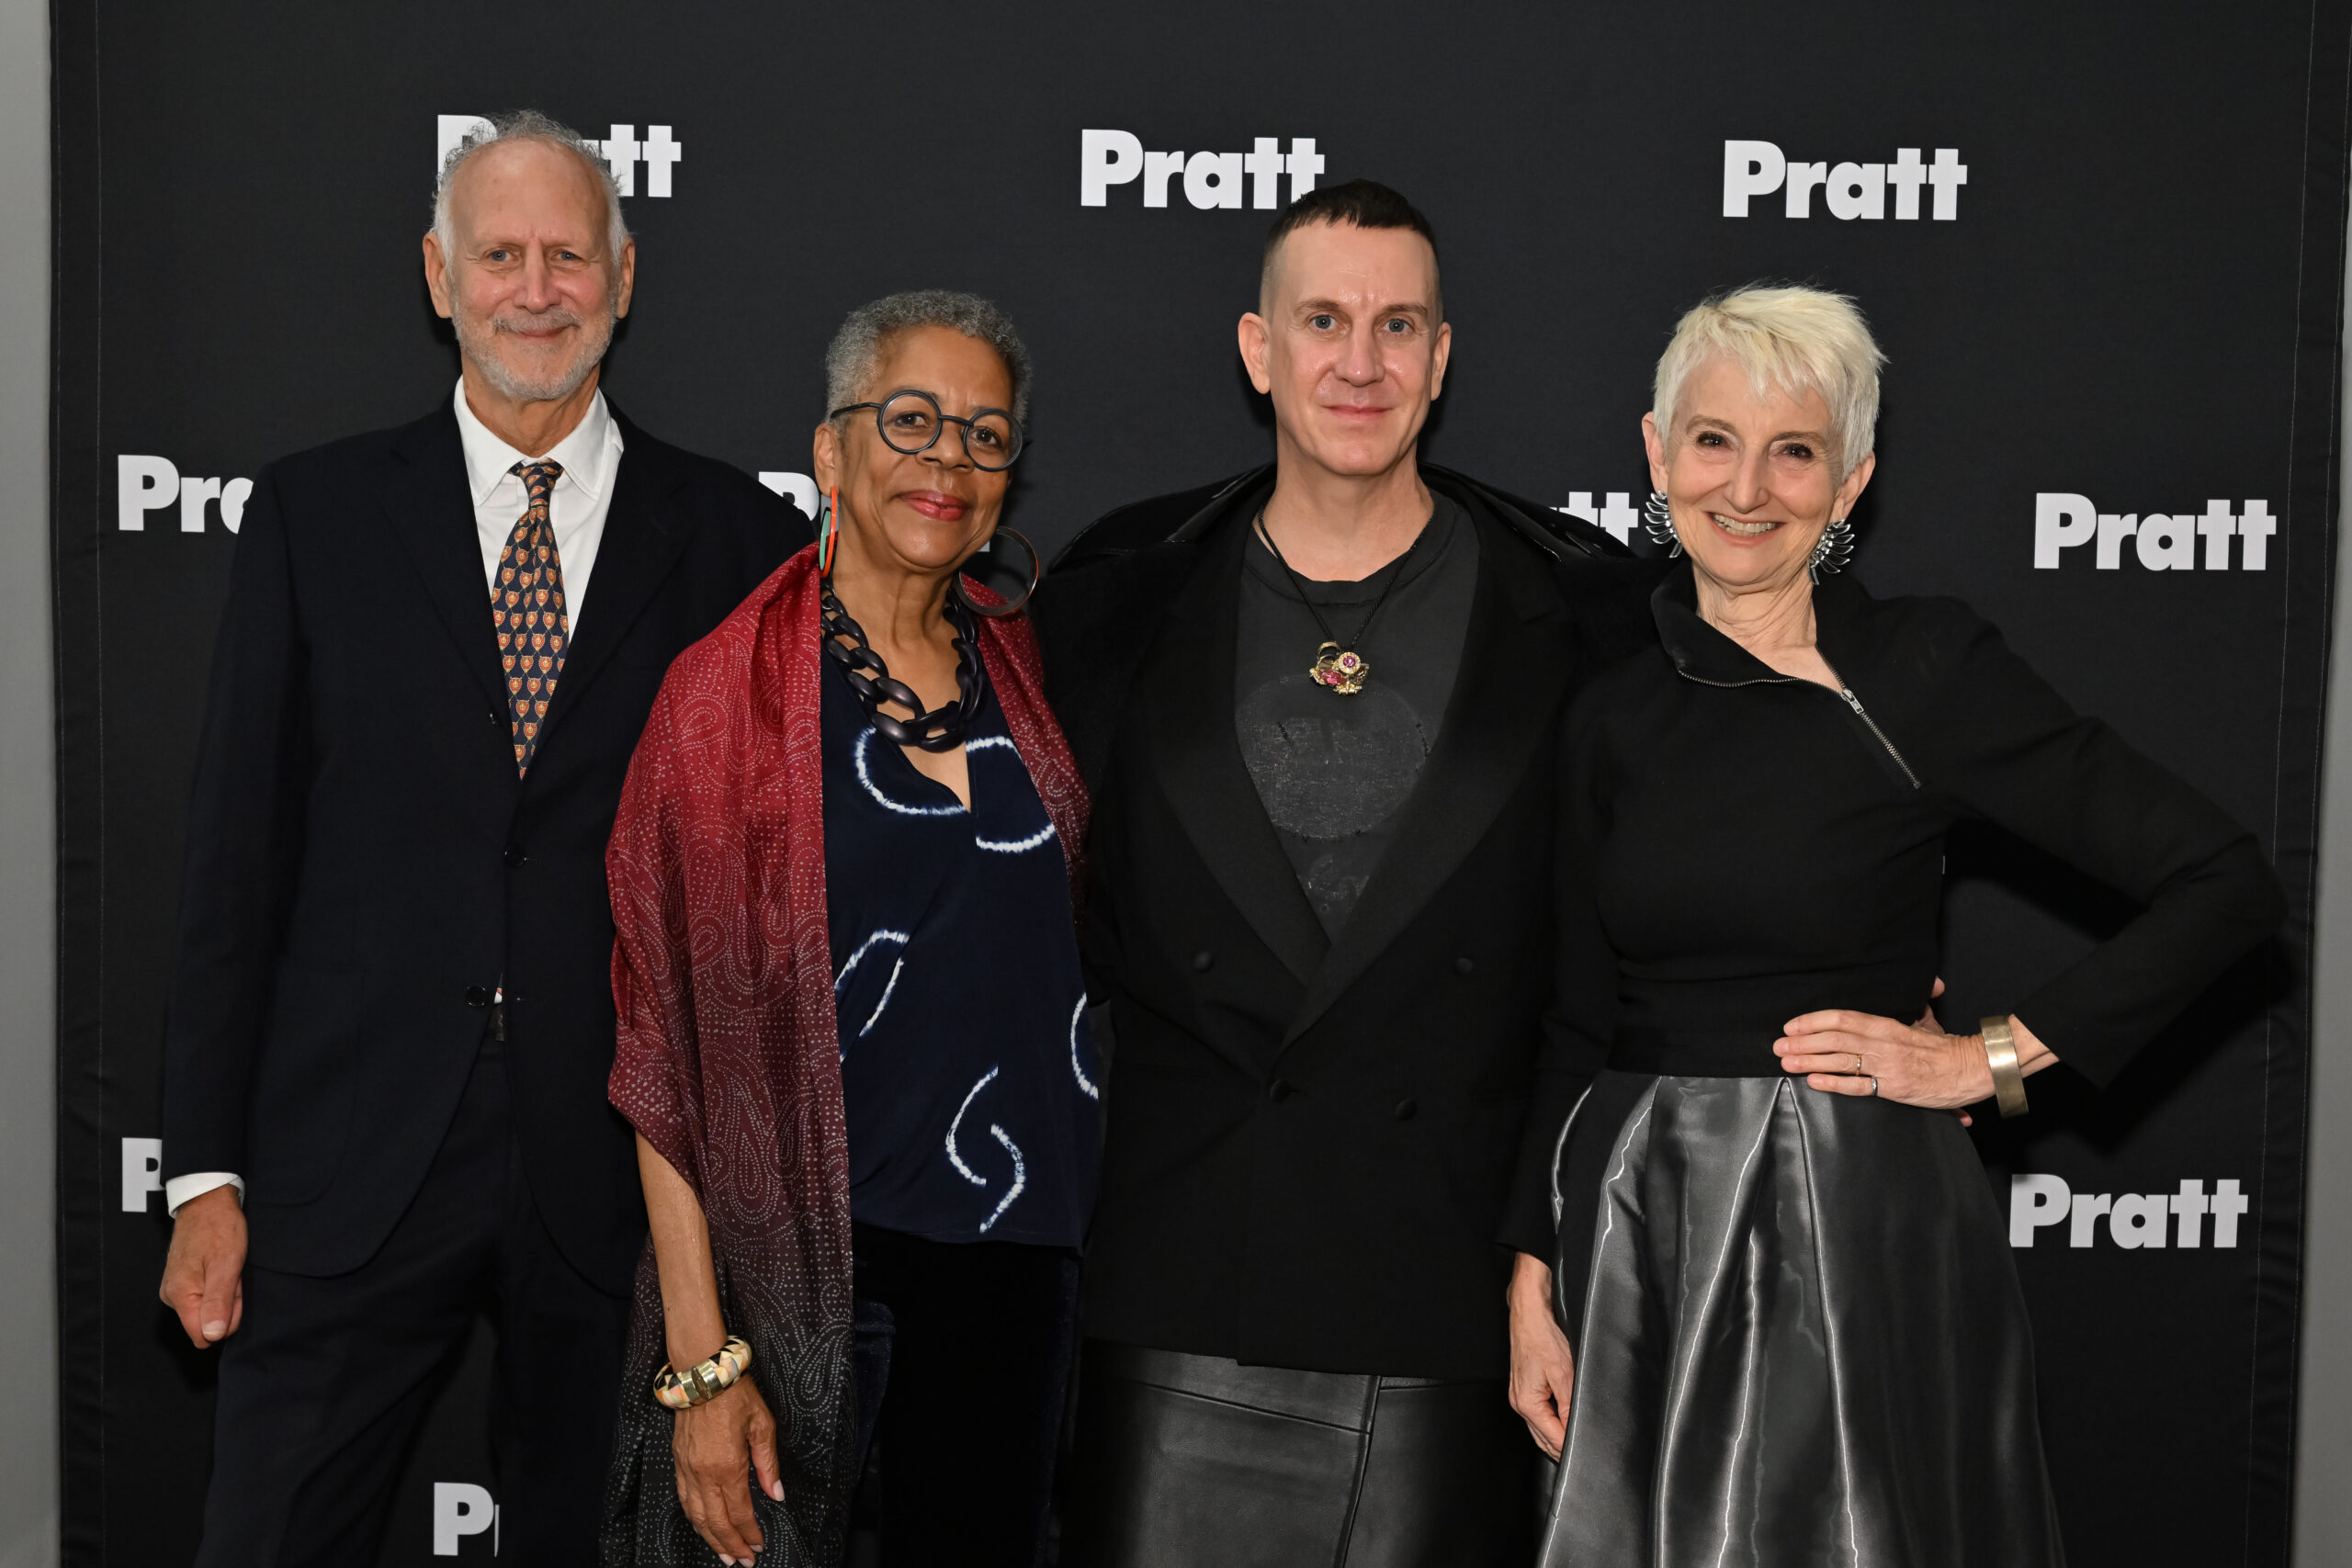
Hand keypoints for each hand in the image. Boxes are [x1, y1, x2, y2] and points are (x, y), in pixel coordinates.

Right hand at [159, 1185, 246, 1348]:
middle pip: (209, 1322)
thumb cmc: (218, 1228)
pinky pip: (208, 1294)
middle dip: (228, 1305)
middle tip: (232, 1276)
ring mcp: (177, 1288)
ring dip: (227, 1293)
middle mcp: (173, 1296)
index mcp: (180, 1296)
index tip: (232, 1295)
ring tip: (228, 1268)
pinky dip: (222, 1284)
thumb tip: (211, 1335)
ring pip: (211, 1308)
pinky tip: (224, 1266)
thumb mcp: (226, 1265)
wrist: (207, 1201)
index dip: (226, 1321)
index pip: (202, 1336)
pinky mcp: (184, 1281)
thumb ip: (219, 1302)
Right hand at [671, 1374, 784, 1563]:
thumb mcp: (762, 1426)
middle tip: (743, 1562)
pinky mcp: (678, 1462)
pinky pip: (684, 1499)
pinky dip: (694, 1519)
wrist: (703, 1374)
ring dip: (710, 1539)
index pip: (739, 1513)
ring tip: (723, 1555)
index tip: (758, 1546)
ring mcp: (687, 1469)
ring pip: (696, 1516)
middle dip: (730, 1546)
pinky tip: (702, 1527)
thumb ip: (768, 1464)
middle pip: (716, 1522)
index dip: (749, 1534)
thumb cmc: (736, 1395)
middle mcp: (703, 1473)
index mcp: (727, 1466)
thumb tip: (777, 1494)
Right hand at [1506, 1251, 1574, 1460]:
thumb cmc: (1543, 1337)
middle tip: (1587, 1451)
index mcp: (1527, 1403)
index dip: (1572, 1447)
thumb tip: (1574, 1430)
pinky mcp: (1523, 1386)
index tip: (1589, 1452)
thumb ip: (1569, 1407)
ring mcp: (1519, 1395)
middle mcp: (1519, 1403)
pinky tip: (1564, 1421)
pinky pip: (1538, 1415)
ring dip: (1557, 1437)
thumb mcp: (1564, 1375)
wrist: (1530, 1312)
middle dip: (1563, 1449)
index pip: (1553, 1439)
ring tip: (1577, 1439)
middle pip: (1543, 1439)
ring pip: (1540, 1429)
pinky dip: (1551, 1423)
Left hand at [1776, 991, 1994, 1110]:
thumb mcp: (1927, 1022)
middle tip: (1779, 1046)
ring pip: (1841, 1061)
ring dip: (1809, 1061)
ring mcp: (1887, 1066)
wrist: (1974, 1069)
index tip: (1791, 1025)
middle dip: (1803, 1042)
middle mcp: (1883, 1043)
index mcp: (1887, 1025)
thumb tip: (1928, 986)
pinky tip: (1814, 1081)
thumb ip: (1915, 1008)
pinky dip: (1834, 1083)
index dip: (1813, 1020)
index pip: (1843, 1018)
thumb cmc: (1947, 1049)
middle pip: (1835, 1039)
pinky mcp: (1894, 1089)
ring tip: (1787, 1062)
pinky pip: (1858, 1086)